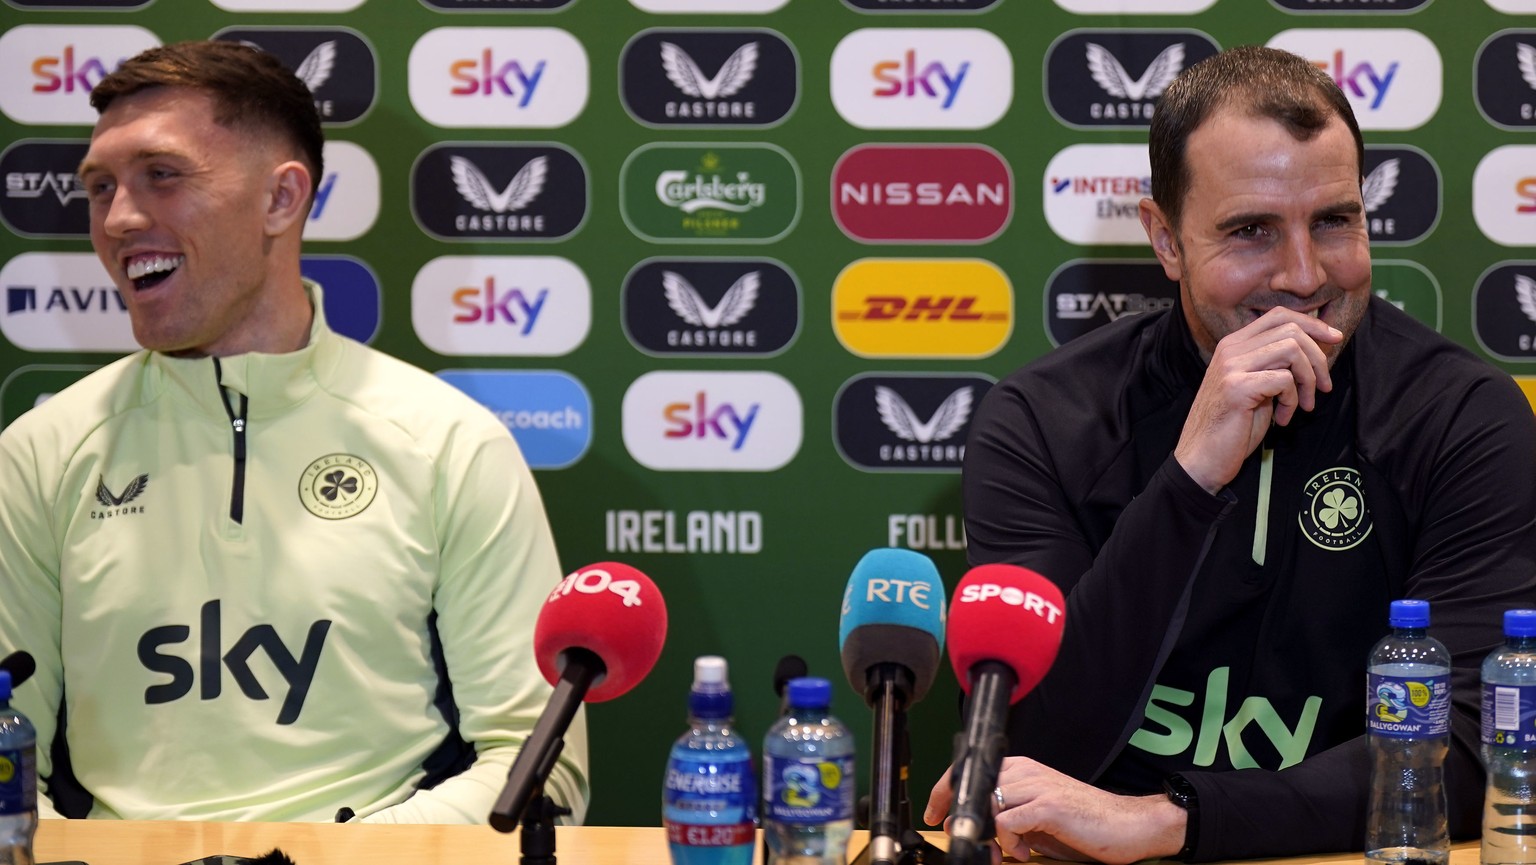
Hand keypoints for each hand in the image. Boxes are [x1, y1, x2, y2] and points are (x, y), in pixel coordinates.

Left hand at [924, 757, 1184, 864]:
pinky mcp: (1048, 806)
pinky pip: (1007, 821)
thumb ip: (1006, 816)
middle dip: (960, 817)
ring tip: (1004, 853)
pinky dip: (1008, 841)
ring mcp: (1037, 787)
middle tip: (965, 839)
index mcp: (1022, 768)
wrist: (1128, 824)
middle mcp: (1026, 772)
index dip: (944, 791)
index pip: (970, 771)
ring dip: (988, 835)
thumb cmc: (1084, 822)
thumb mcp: (1037, 816)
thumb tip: (972, 827)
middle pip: (971, 786)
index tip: (934, 812)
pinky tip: (1023, 853)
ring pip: (987, 803)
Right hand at [1176, 308, 1342, 492]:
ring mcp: (1232, 367)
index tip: (1334, 339)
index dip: (1312, 324)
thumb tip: (1314, 350)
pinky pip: (1285, 380)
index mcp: (1233, 345)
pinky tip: (1283, 418)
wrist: (1202, 457)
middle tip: (1324, 386)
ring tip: (1305, 405)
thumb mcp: (1255, 387)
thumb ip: (1273, 365)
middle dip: (1318, 358)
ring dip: (1309, 380)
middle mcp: (1230, 349)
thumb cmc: (1232, 426)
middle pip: (1291, 330)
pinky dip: (1293, 401)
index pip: (1279, 316)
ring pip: (1292, 350)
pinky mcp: (1238, 387)